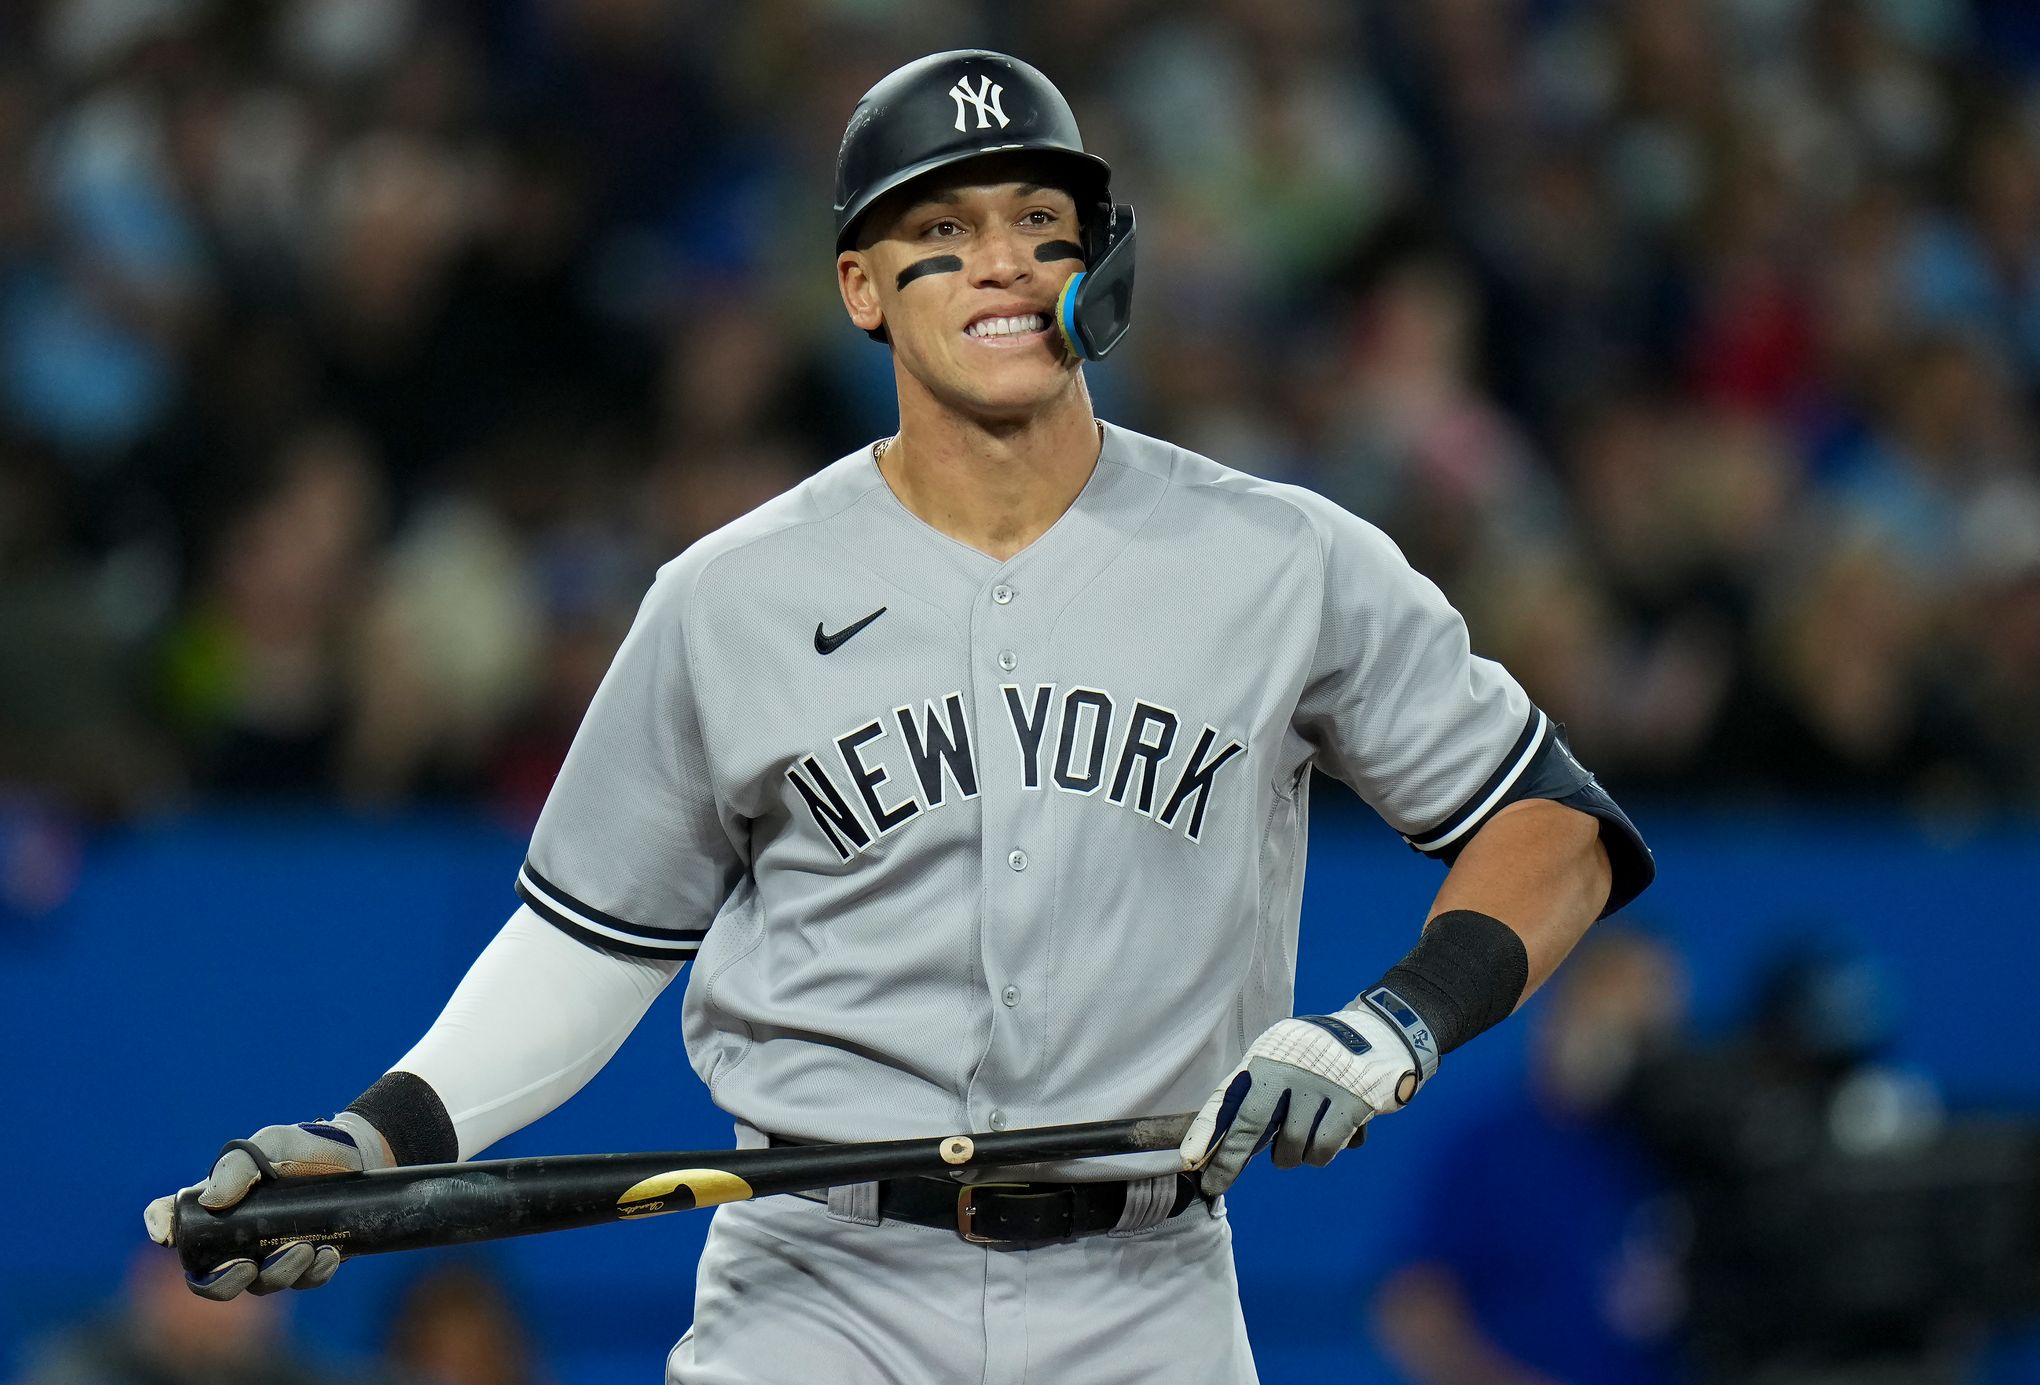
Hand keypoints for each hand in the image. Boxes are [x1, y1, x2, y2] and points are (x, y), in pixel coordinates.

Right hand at [142, 1112, 391, 1299]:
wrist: (355, 1153)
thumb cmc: (301, 1147)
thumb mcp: (270, 1143)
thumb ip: (239, 1165)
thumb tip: (213, 1201)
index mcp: (215, 1208)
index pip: (173, 1223)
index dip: (162, 1230)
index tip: (168, 1237)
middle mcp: (236, 1239)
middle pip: (211, 1280)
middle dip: (225, 1284)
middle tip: (247, 1267)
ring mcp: (271, 1253)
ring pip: (262, 1284)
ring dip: (280, 1273)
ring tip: (304, 1248)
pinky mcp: (306, 1261)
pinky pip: (304, 1280)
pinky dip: (314, 1273)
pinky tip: (328, 1255)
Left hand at [1180, 990, 1437, 1195]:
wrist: (1379, 1035)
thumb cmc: (1317, 1056)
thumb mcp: (1280, 1060)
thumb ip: (1254, 1094)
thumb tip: (1221, 1143)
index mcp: (1266, 1055)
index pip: (1228, 1095)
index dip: (1205, 1130)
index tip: (1189, 1160)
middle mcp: (1289, 1067)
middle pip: (1250, 1124)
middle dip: (1230, 1161)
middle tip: (1216, 1185)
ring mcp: (1321, 1085)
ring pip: (1291, 1148)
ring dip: (1291, 1154)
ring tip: (1302, 1133)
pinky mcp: (1352, 1103)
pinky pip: (1323, 1150)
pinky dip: (1321, 1153)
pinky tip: (1330, 1135)